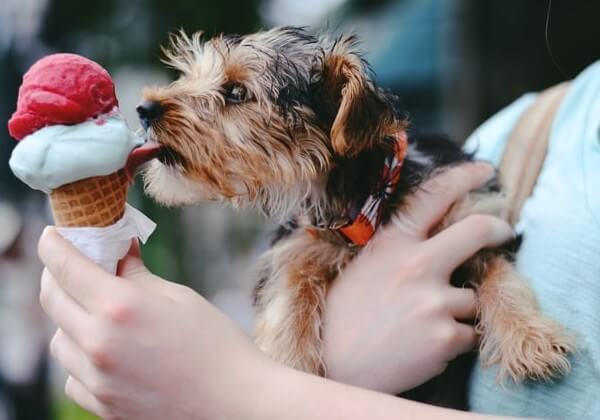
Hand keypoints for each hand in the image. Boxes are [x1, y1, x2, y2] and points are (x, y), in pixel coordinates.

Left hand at [38, 231, 269, 419]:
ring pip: (59, 340)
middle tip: (74, 267)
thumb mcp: (179, 298)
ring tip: (98, 313)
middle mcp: (99, 344)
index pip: (66, 267)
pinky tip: (107, 351)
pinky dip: (81, 358)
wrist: (235, 403)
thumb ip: (138, 276)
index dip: (54, 245)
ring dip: (70, 320)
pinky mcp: (103, 407)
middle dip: (57, 276)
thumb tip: (119, 252)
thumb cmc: (216, 346)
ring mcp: (98, 381)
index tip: (52, 236)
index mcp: (120, 308)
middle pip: (52, 300)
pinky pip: (73, 376)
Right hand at [323, 162, 512, 393]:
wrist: (333, 366)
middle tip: (504, 231)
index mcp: (391, 243)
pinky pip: (470, 333)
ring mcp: (433, 300)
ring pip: (472, 297)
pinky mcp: (444, 337)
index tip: (485, 171)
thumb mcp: (362, 267)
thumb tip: (432, 238)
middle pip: (477, 231)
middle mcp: (416, 264)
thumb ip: (397, 249)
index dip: (465, 177)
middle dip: (498, 228)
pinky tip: (424, 346)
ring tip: (422, 325)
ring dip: (458, 310)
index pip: (434, 196)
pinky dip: (455, 341)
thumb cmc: (342, 315)